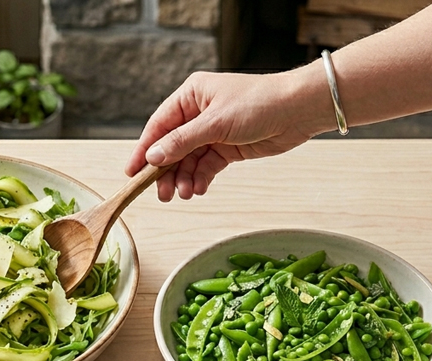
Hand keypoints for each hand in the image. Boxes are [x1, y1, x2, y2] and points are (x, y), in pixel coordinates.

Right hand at [127, 69, 330, 200]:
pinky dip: (201, 178)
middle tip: (163, 193)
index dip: (144, 149)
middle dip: (166, 171)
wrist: (299, 110)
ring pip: (188, 160)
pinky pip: (206, 166)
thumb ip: (182, 142)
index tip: (132, 172)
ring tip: (185, 194)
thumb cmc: (260, 103)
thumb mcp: (215, 123)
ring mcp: (213, 132)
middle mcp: (199, 113)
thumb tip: (153, 157)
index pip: (159, 126)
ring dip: (184, 178)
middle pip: (172, 147)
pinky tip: (199, 189)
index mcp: (191, 96)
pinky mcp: (228, 148)